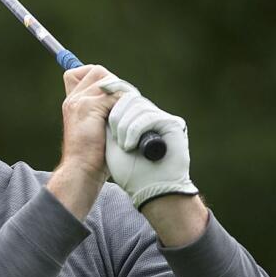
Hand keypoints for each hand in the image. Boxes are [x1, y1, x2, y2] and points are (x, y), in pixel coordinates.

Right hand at [45, 65, 126, 218]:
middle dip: (116, 84)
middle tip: (125, 104)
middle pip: (98, 71)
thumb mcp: (96, 129)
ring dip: (123, 95)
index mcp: (72, 102)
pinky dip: (124, 106)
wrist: (81, 170)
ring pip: (108, 82)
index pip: (84, 72)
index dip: (102, 79)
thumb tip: (124, 101)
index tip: (113, 96)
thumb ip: (103, 113)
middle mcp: (73, 98)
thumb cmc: (93, 156)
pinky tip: (125, 121)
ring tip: (127, 113)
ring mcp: (79, 101)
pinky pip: (114, 96)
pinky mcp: (89, 107)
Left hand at [99, 80, 198, 208]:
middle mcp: (151, 115)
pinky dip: (134, 130)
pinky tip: (130, 146)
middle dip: (115, 114)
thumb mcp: (111, 141)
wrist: (147, 190)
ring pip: (137, 104)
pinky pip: (148, 116)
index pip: (124, 92)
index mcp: (136, 117)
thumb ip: (108, 119)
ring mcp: (163, 118)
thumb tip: (101, 93)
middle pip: (129, 96)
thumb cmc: (129, 171)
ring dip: (124, 126)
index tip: (101, 88)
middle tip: (115, 138)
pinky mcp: (174, 124)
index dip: (113, 86)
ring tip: (123, 146)